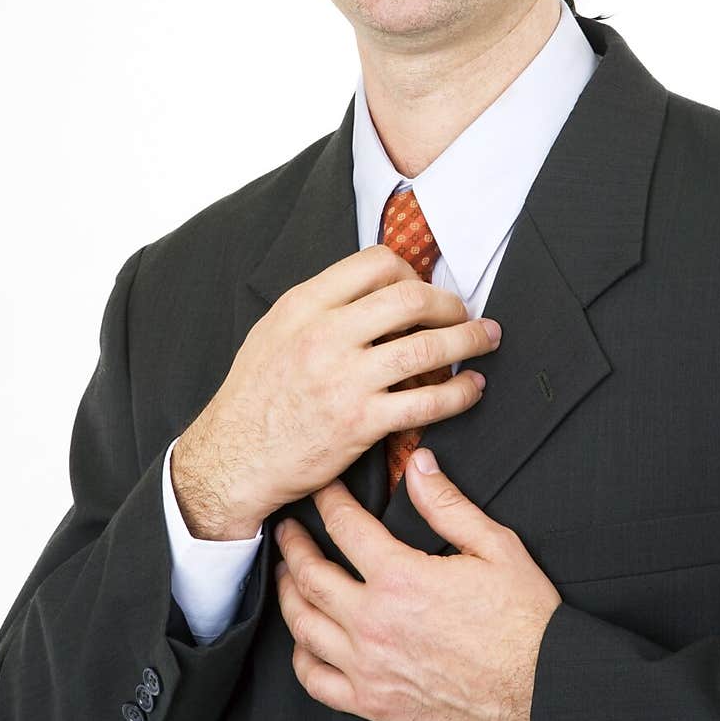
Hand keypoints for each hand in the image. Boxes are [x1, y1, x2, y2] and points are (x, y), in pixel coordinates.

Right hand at [171, 245, 501, 538]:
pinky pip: (427, 402)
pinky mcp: (360, 423)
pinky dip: (461, 393)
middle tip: (464, 313)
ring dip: (468, 340)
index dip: (411, 271)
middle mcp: (325, 334)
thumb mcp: (274, 331)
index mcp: (304, 305)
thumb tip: (374, 291)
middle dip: (450, 303)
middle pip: (410, 297)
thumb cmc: (254, 396)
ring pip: (426, 346)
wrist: (233, 457)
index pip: (376, 263)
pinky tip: (472, 389)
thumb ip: (320, 306)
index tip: (423, 287)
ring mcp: (344, 379)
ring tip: (486, 340)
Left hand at [274, 449, 562, 720]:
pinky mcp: (374, 704)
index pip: (346, 526)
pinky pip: (316, 682)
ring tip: (286, 575)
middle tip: (287, 528)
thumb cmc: (524, 621)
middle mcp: (374, 622)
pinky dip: (301, 657)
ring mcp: (369, 667)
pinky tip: (305, 641)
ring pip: (304, 625)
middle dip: (293, 544)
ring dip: (288, 594)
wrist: (540, 690)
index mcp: (401, 577)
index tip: (322, 489)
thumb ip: (448, 505)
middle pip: (310, 575)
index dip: (328, 501)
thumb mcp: (495, 547)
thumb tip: (419, 467)